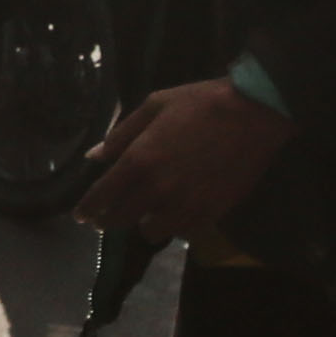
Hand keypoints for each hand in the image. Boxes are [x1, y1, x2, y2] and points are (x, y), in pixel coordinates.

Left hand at [75, 78, 292, 242]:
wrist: (254, 113)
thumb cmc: (201, 103)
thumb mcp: (154, 106)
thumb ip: (120, 134)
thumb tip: (93, 157)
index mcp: (139, 160)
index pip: (101, 196)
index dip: (87, 209)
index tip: (81, 216)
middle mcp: (157, 189)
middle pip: (120, 220)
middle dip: (110, 219)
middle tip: (109, 216)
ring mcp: (184, 205)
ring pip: (151, 231)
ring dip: (146, 222)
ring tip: (151, 210)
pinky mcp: (210, 214)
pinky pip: (182, 234)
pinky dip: (176, 226)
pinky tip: (179, 212)